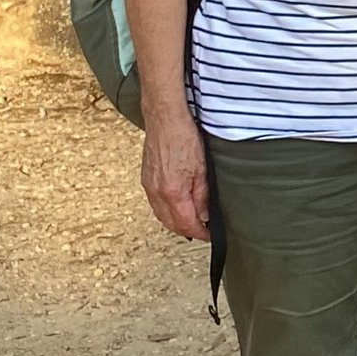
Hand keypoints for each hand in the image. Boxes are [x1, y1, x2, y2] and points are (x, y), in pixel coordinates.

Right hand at [141, 116, 210, 240]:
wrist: (164, 119)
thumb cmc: (184, 138)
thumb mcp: (202, 169)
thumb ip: (202, 196)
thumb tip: (205, 216)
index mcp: (173, 192)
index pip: (186, 224)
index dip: (200, 233)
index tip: (210, 235)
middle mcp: (157, 193)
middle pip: (171, 223)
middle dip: (187, 230)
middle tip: (204, 231)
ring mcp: (149, 186)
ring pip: (161, 215)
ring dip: (176, 223)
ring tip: (192, 222)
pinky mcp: (146, 179)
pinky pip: (155, 204)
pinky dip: (166, 211)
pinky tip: (176, 207)